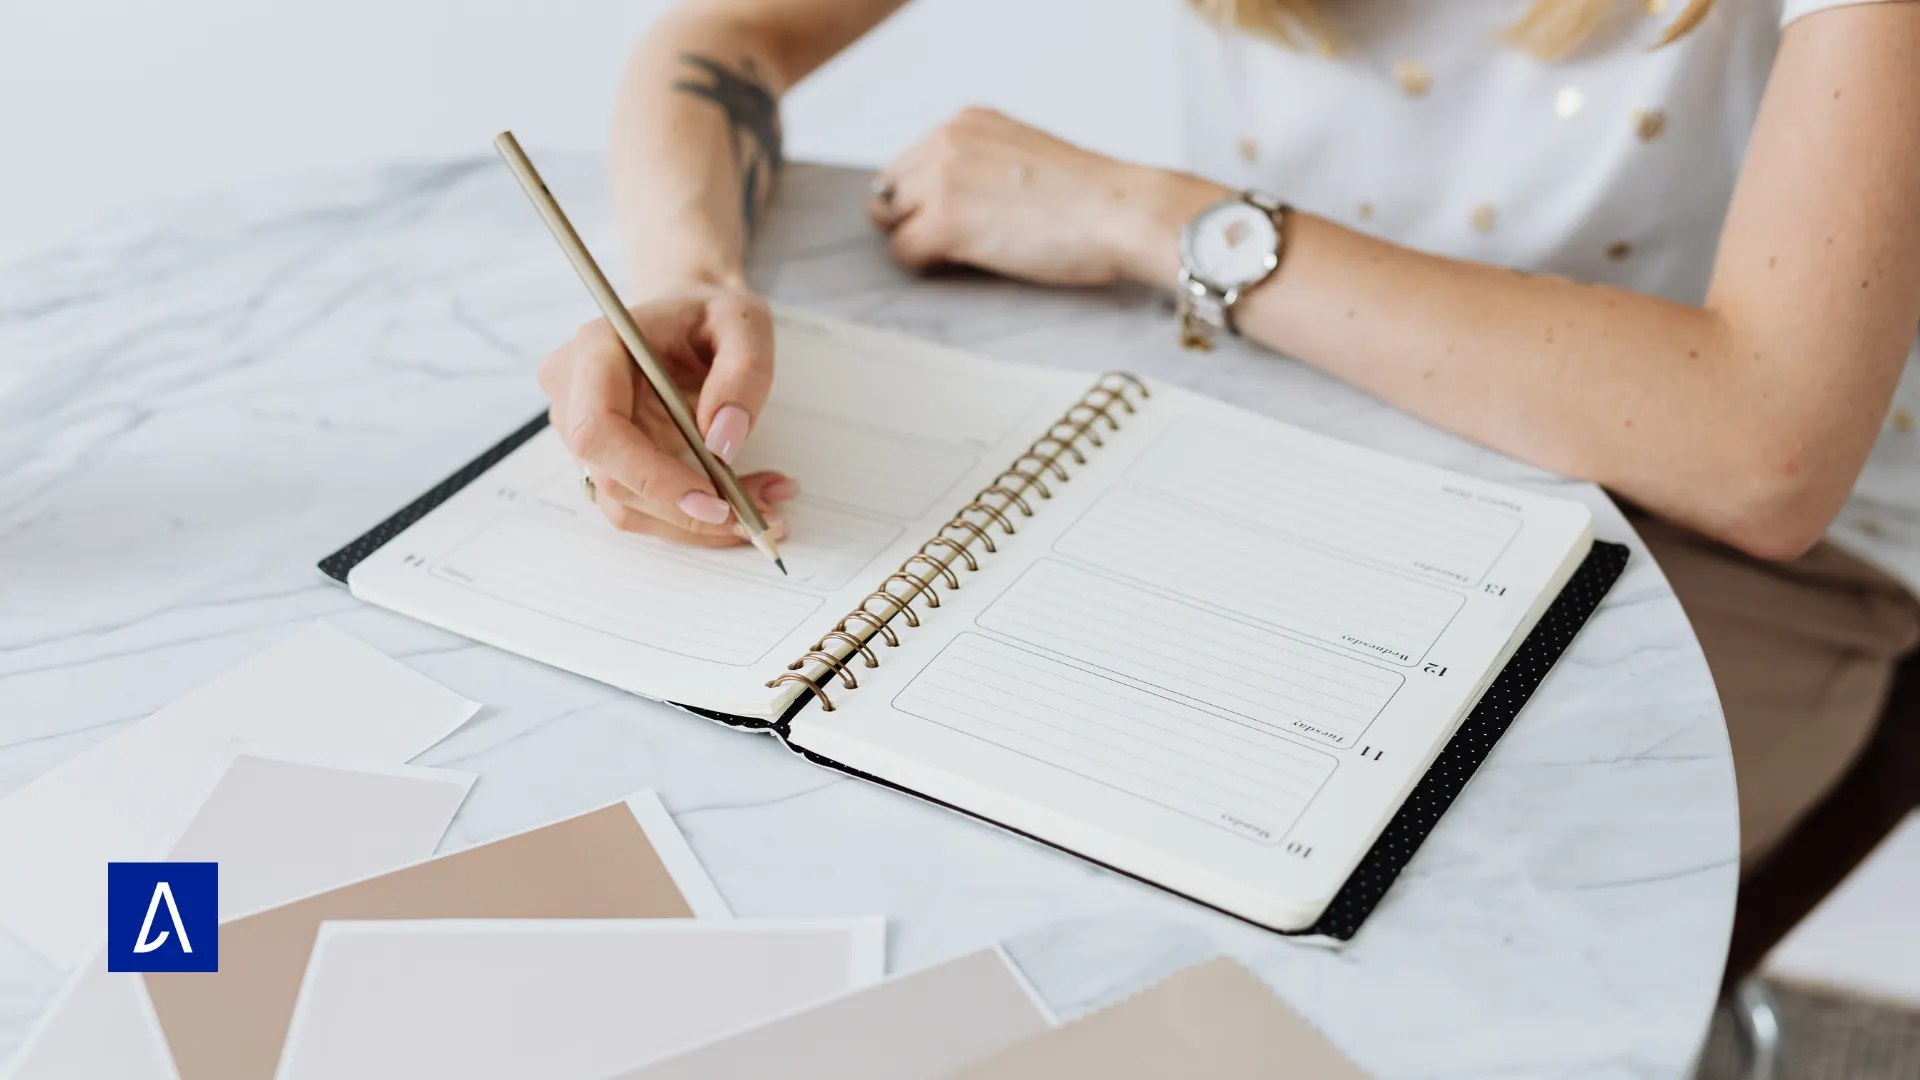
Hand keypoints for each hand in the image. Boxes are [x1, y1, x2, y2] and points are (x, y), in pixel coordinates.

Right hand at [537, 284, 796, 544]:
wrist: (688, 315)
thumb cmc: (710, 314)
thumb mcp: (744, 323)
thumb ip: (743, 374)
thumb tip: (723, 443)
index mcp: (596, 349)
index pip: (599, 430)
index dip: (650, 476)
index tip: (714, 502)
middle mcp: (574, 393)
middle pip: (612, 479)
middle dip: (687, 512)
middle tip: (760, 517)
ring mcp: (583, 432)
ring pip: (627, 506)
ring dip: (696, 523)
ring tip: (765, 507)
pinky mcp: (606, 460)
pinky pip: (642, 505)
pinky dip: (693, 516)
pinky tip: (744, 501)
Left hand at [868, 107, 1187, 285]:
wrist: (1122, 210)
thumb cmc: (1090, 195)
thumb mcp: (1023, 153)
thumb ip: (979, 164)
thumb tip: (949, 199)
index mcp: (965, 122)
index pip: (907, 164)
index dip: (924, 198)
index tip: (954, 217)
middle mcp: (946, 141)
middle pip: (890, 192)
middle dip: (914, 218)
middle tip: (960, 241)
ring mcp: (942, 181)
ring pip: (891, 222)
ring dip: (920, 241)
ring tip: (970, 252)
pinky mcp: (944, 222)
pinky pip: (903, 252)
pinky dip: (927, 265)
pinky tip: (969, 264)